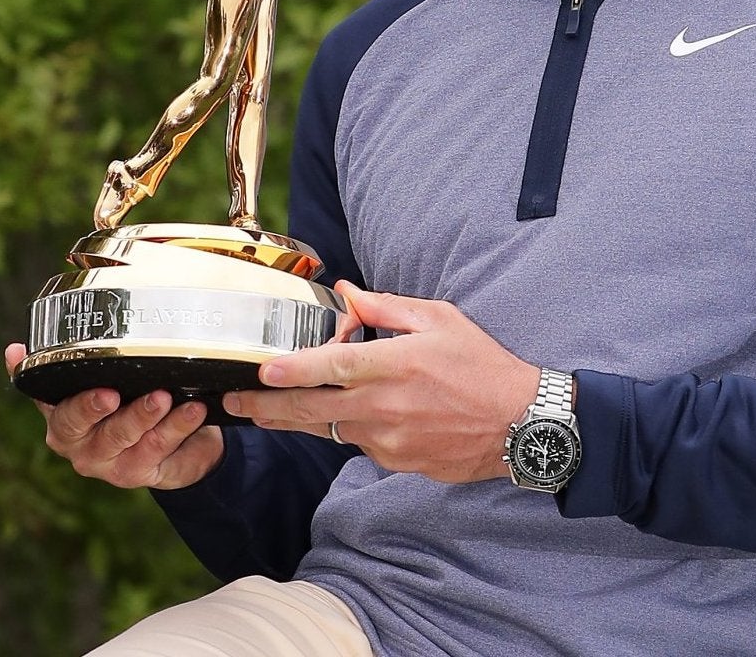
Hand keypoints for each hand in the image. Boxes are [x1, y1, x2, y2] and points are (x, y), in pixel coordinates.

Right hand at [4, 344, 223, 489]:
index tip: (106, 392)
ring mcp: (110, 464)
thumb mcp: (87, 381)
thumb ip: (57, 366)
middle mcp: (81, 447)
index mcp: (61, 422)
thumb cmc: (117, 397)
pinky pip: (160, 449)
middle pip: (97, 434)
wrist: (157, 436)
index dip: (83, 405)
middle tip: (142, 395)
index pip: (62, 414)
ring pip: (130, 441)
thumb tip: (13, 350)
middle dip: (120, 414)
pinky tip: (193, 409)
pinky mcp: (141, 474)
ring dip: (153, 417)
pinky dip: (179, 426)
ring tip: (170, 397)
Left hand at [221, 283, 537, 482]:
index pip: (334, 367)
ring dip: (298, 421)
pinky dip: (344, 428)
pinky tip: (338, 415)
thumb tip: (345, 294)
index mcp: (396, 364)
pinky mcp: (396, 461)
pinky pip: (358, 442)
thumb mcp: (439, 320)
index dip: (294, 371)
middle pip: (314, 411)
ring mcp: (390, 439)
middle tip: (234, 405)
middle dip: (268, 409)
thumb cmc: (481, 365)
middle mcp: (387, 406)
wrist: (521, 424)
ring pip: (330, 430)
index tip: (261, 373)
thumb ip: (386, 307)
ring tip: (265, 411)